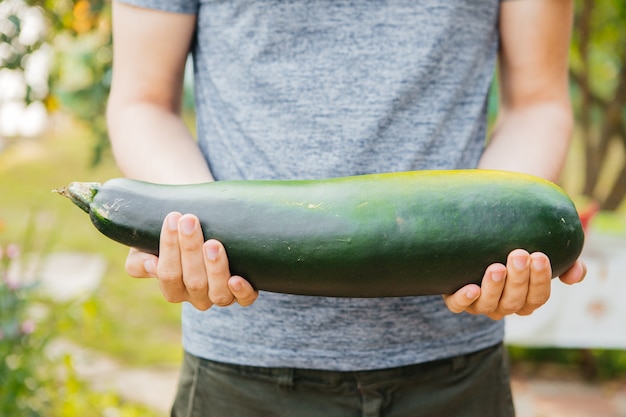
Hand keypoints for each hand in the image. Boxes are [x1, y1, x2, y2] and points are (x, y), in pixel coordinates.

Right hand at [124, 212, 257, 309]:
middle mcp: (196, 296)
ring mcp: (219, 296)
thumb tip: (152, 265)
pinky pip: (244, 300)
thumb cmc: (174, 240)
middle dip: (190, 249)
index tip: (172, 218)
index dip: (169, 247)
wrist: (202, 236)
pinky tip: (237, 279)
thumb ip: (139, 260)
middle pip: (193, 281)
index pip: (167, 274)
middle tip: (190, 221)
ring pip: (217, 293)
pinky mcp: (242, 294)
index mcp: (172, 288)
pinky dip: (241, 292)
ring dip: (215, 269)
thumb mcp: (146, 249)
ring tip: (213, 244)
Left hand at [443, 249, 585, 319]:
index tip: (539, 256)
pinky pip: (459, 306)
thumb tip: (577, 274)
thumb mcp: (537, 258)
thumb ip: (565, 264)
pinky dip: (465, 299)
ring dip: (495, 287)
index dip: (540, 280)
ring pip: (489, 304)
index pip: (538, 297)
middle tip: (519, 255)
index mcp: (525, 299)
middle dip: (519, 279)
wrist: (467, 256)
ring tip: (496, 267)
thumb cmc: (510, 255)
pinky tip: (471, 288)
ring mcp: (480, 305)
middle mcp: (504, 306)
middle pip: (515, 301)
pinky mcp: (456, 299)